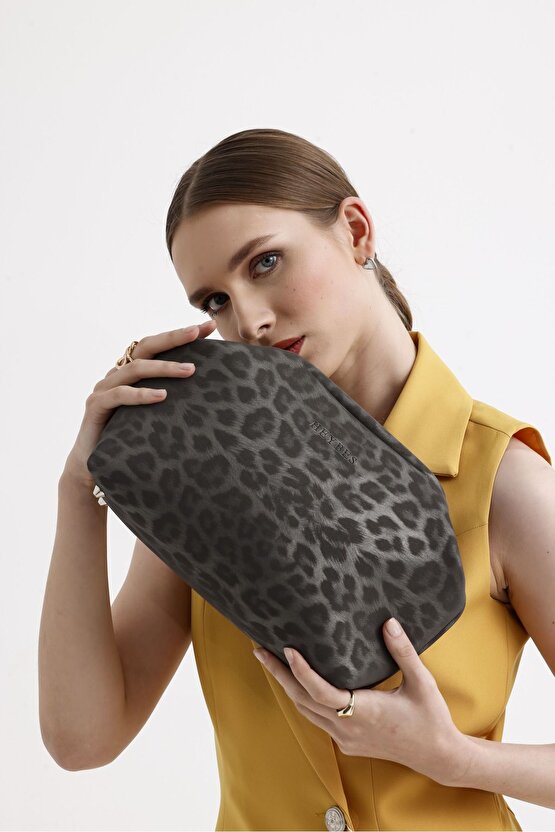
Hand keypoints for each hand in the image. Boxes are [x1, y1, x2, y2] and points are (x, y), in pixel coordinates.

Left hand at [253, 617, 471, 786]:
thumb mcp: (421, 681)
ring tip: (272, 662)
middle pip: (303, 700)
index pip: (321, 691)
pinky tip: (299, 683)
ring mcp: (346, 738)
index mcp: (364, 712)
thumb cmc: (430, 718)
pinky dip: (304, 699)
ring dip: (288, 686)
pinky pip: (317, 719)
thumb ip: (402, 651)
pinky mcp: (348, 743)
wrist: (438, 756)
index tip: (287, 650)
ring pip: (306, 711)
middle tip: (259, 650)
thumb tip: (388, 621)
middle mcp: (348, 728)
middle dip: (279, 674)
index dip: (301, 671)